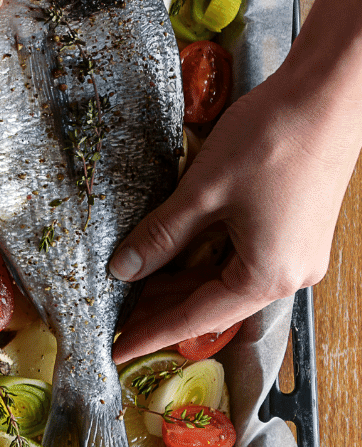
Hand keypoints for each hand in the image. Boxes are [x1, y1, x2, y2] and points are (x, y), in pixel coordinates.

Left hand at [109, 63, 359, 363]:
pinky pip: (241, 260)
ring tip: (135, 289)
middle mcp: (289, 275)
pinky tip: (173, 257)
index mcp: (267, 276)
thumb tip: (124, 269)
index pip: (195, 319)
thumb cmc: (271, 141)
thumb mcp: (201, 193)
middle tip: (118, 318)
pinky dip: (204, 263)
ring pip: (226, 282)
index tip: (117, 351)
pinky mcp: (294, 231)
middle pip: (212, 304)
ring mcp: (295, 253)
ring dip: (182, 286)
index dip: (151, 333)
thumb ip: (160, 236)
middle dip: (163, 311)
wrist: (329, 95)